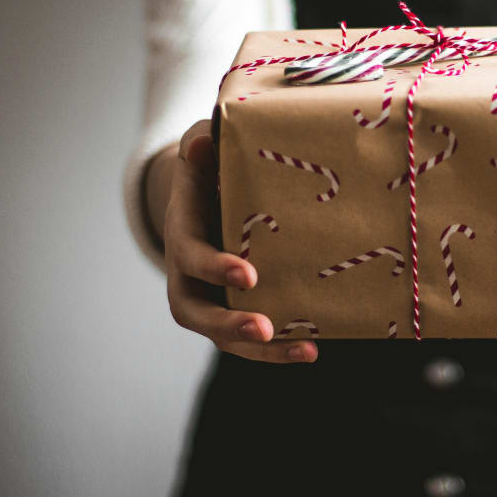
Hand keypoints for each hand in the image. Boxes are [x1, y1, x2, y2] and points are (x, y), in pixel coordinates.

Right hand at [161, 119, 317, 362]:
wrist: (207, 192)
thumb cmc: (210, 166)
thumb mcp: (203, 146)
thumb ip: (202, 145)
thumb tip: (202, 145)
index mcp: (182, 233)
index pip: (190, 256)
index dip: (215, 267)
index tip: (249, 274)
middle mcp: (187, 274)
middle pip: (195, 313)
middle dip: (229, 323)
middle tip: (264, 328)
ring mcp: (209, 297)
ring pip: (222, 336)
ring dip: (261, 350)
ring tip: (305, 351)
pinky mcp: (233, 309)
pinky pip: (249, 339)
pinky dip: (277, 349)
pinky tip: (313, 349)